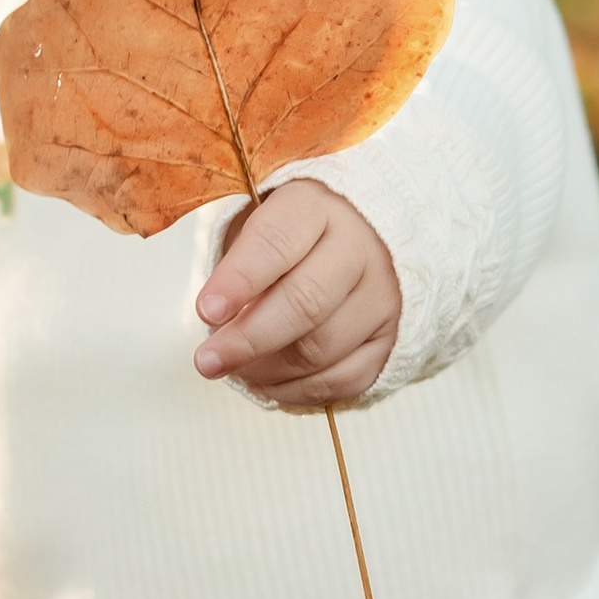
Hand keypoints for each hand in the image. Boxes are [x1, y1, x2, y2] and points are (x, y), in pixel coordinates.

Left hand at [193, 179, 401, 408]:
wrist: (368, 236)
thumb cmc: (296, 234)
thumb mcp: (264, 224)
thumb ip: (240, 265)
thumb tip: (216, 323)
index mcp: (318, 207)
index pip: (276, 243)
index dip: (239, 280)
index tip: (206, 310)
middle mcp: (360, 248)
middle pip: (305, 302)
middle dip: (249, 338)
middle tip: (207, 360)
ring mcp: (382, 296)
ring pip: (322, 349)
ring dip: (267, 370)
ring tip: (233, 369)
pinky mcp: (391, 340)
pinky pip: (343, 380)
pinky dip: (297, 391)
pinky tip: (266, 383)